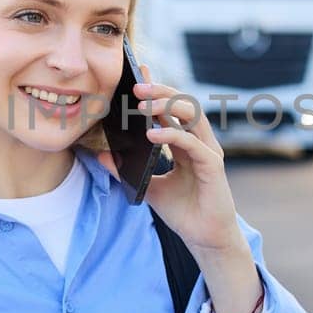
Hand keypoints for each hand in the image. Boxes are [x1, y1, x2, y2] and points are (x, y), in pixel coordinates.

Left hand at [95, 65, 245, 256]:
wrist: (204, 239)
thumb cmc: (182, 211)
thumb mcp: (147, 187)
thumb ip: (127, 170)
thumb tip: (100, 155)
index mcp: (185, 143)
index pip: (171, 109)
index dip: (158, 90)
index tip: (138, 74)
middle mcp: (199, 142)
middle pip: (184, 104)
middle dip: (161, 91)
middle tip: (136, 86)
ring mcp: (208, 152)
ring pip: (192, 116)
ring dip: (167, 105)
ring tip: (143, 103)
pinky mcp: (213, 166)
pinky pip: (192, 144)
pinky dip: (172, 135)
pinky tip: (152, 133)